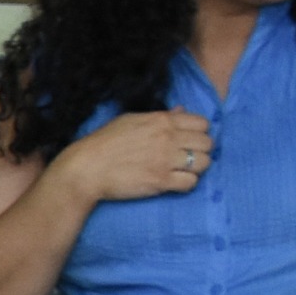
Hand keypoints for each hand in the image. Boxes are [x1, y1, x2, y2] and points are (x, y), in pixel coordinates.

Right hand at [53, 107, 215, 206]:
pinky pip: (191, 183)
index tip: (188, 141)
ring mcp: (166, 160)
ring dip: (196, 168)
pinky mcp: (161, 181)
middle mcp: (168, 138)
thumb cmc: (104, 142)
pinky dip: (187, 183)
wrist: (87, 168)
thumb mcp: (131, 120)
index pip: (202, 123)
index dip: (198, 133)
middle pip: (207, 143)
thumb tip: (181, 111)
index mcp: (162, 120)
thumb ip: (160, 116)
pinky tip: (175, 182)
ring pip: (204, 163)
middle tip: (187, 157)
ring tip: (183, 170)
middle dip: (201, 150)